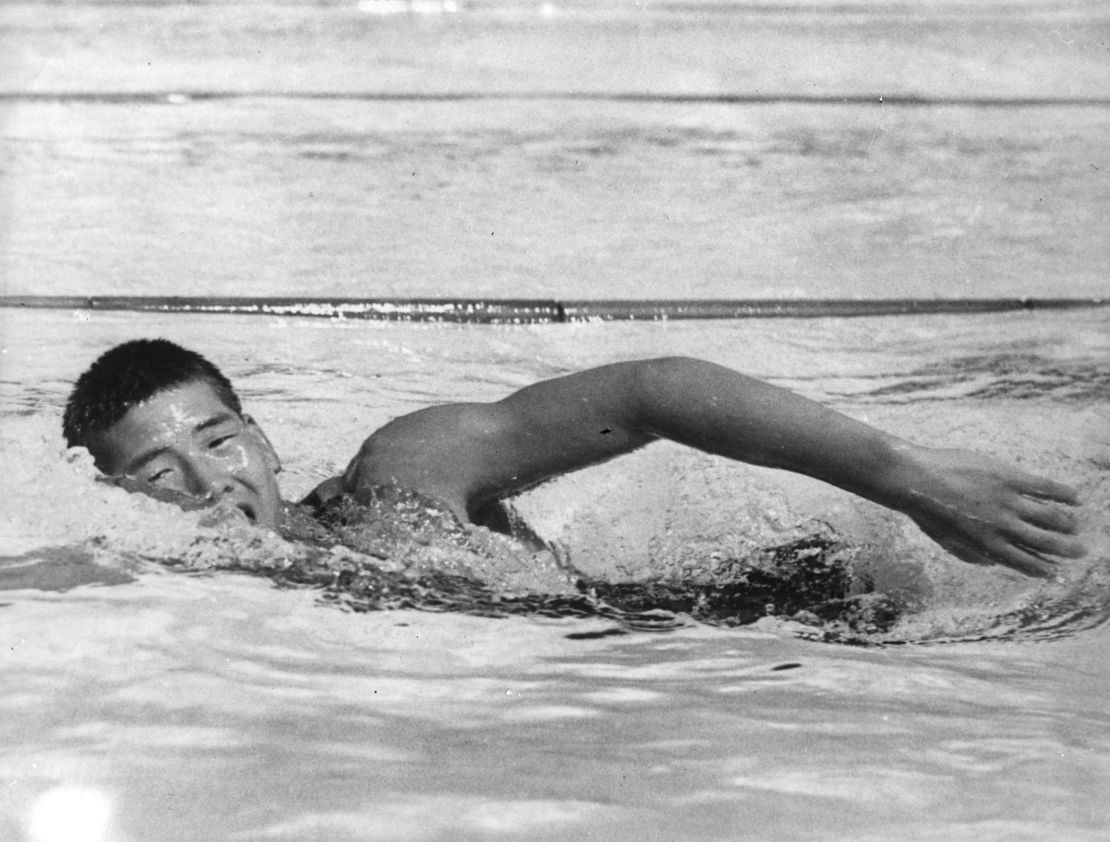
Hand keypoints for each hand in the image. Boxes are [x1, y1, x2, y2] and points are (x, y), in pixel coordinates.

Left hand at [890, 445, 1086, 576]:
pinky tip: (1075, 498)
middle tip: (1080, 550)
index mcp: (988, 546)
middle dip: (1067, 549)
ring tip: (1076, 525)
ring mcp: (1008, 502)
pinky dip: (1064, 494)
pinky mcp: (1009, 478)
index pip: (1026, 562)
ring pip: (1051, 517)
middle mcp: (1003, 528)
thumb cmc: (925, 510)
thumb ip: (968, 555)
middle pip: (1047, 543)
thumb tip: (988, 565)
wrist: (914, 479)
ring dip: (1068, 523)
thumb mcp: (945, 540)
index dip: (1046, 568)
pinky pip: (1045, 488)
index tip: (1057, 570)